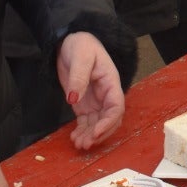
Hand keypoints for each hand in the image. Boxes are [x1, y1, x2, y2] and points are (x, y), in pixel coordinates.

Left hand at [57, 32, 125, 149]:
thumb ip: (79, 77)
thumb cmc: (81, 45)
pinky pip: (86, 122)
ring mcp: (95, 101)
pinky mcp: (84, 104)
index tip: (96, 133)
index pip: (116, 106)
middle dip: (100, 134)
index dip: (109, 122)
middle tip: (85, 144)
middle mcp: (106, 94)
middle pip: (110, 119)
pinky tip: (74, 138)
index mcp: (111, 82)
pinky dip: (82, 132)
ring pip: (98, 124)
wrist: (70, 42)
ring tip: (78, 144)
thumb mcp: (81, 57)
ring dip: (91, 136)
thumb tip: (74, 100)